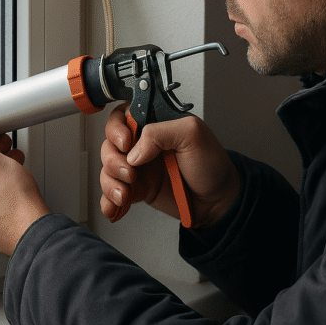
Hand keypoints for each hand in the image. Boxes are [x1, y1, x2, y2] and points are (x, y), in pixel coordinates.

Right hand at [100, 105, 239, 227]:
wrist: (217, 200)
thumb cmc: (211, 164)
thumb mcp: (192, 135)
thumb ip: (160, 133)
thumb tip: (134, 151)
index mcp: (154, 125)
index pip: (122, 117)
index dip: (116, 129)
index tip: (126, 142)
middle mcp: (142, 145)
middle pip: (109, 145)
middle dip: (113, 160)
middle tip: (131, 172)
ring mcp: (138, 168)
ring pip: (108, 170)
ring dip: (111, 182)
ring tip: (126, 193)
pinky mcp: (137, 189)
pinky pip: (113, 193)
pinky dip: (109, 202)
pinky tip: (115, 208)